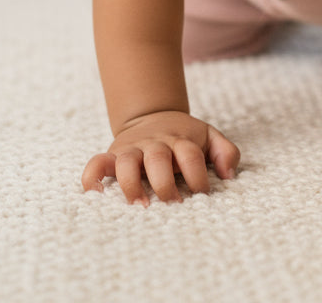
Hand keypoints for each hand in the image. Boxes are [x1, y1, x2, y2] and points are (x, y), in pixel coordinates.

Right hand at [82, 110, 239, 204]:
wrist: (154, 115)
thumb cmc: (185, 136)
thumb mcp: (209, 136)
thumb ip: (226, 152)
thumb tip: (228, 176)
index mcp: (181, 140)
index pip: (191, 156)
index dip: (198, 177)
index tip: (202, 196)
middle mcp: (155, 143)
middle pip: (158, 159)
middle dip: (165, 184)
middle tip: (173, 205)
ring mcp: (132, 149)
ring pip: (126, 162)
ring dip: (131, 184)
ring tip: (140, 206)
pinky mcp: (113, 155)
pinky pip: (97, 163)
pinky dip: (93, 177)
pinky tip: (96, 194)